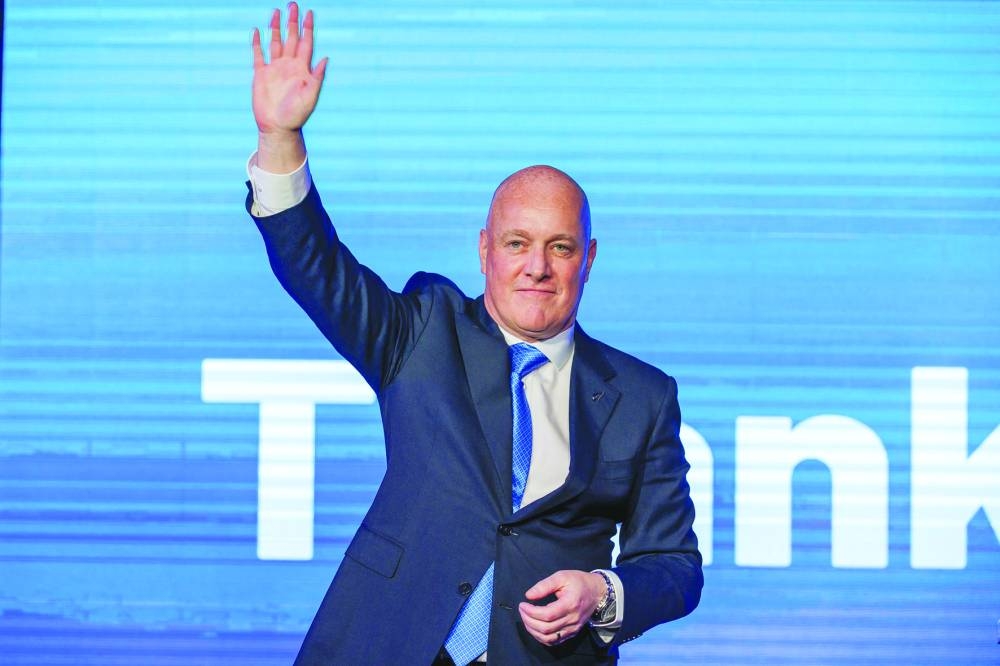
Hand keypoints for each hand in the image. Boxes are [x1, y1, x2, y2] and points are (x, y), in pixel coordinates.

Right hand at [251, 3, 328, 170]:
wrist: (278, 127)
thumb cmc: (297, 115)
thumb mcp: (311, 96)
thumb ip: (317, 77)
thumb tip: (325, 58)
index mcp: (302, 69)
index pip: (306, 43)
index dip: (308, 28)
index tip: (309, 13)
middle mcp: (289, 65)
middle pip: (291, 38)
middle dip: (292, 22)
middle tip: (293, 4)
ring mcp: (274, 69)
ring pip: (275, 42)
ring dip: (276, 28)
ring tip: (276, 12)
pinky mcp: (260, 74)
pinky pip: (258, 55)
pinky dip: (257, 43)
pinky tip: (256, 31)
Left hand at [518, 570, 605, 645]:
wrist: (597, 592)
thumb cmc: (579, 582)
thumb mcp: (562, 577)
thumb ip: (544, 585)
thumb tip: (528, 595)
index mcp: (570, 604)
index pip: (547, 615)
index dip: (531, 612)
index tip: (522, 604)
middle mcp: (572, 619)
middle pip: (546, 629)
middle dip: (529, 621)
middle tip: (522, 610)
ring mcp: (573, 628)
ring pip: (548, 638)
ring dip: (533, 631)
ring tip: (526, 619)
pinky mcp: (572, 632)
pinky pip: (554, 641)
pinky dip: (541, 637)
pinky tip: (535, 627)